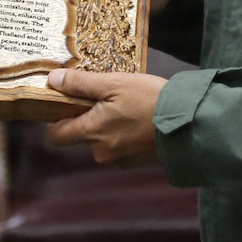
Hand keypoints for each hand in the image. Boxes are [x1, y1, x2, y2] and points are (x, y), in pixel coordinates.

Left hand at [45, 69, 166, 165]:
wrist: (188, 124)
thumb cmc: (149, 100)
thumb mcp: (113, 83)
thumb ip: (79, 83)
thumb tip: (52, 80)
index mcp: (91, 133)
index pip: (55, 135)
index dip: (55, 118)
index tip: (65, 102)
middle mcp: (101, 152)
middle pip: (79, 136)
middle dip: (86, 118)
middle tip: (102, 96)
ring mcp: (119, 159)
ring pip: (100, 140)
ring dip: (106, 125)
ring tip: (124, 105)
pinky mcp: (135, 161)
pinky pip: (118, 146)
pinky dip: (122, 133)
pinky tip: (137, 117)